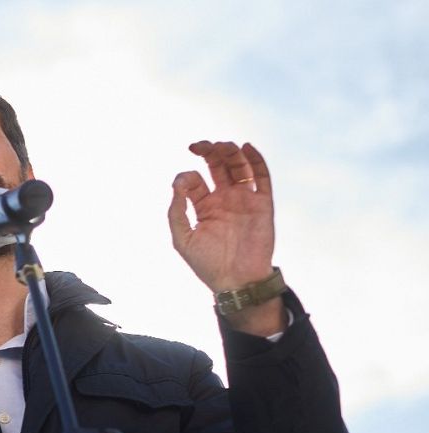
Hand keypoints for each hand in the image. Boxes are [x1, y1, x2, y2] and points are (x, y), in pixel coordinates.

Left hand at [166, 141, 275, 293]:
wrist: (237, 280)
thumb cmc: (207, 263)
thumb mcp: (182, 238)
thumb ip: (176, 212)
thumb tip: (178, 183)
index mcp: (204, 207)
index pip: (195, 181)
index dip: (187, 177)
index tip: (183, 183)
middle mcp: (224, 200)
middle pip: (218, 166)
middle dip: (209, 152)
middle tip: (199, 146)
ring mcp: (244, 200)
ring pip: (239, 167)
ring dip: (230, 152)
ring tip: (221, 145)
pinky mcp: (263, 204)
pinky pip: (262, 177)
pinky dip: (256, 160)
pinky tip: (246, 147)